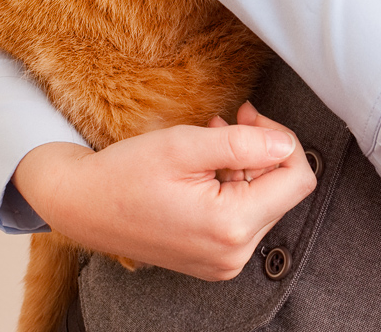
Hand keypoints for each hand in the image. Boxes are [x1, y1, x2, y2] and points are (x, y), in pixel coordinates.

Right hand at [12, 105, 315, 279]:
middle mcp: (233, 253)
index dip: (282, 140)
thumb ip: (242, 145)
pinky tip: (205, 164)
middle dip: (262, 149)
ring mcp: (223, 261)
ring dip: (245, 163)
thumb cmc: (126, 174)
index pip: (297, 179)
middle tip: (230, 119)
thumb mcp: (185, 145)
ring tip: (210, 138)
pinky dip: (232, 183)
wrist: (82, 206)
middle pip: (282, 190)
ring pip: (264, 200)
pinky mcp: (213, 258)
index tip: (251, 118)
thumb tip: (285, 145)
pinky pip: (242, 215)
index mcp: (230, 226)